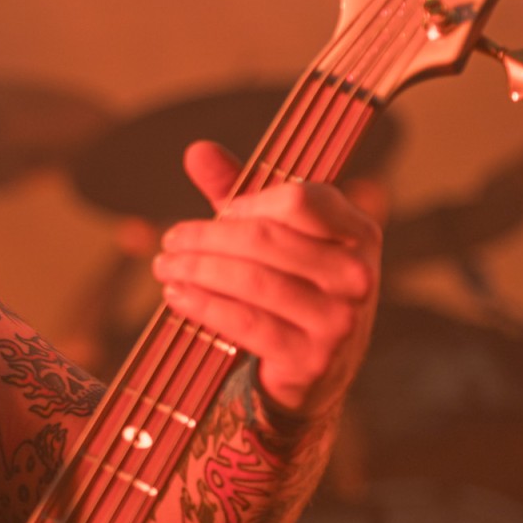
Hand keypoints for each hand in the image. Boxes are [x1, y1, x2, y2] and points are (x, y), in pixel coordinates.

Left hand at [149, 140, 380, 417]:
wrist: (313, 372)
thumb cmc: (289, 289)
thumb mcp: (272, 239)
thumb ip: (239, 195)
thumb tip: (197, 150)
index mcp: (358, 232)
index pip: (301, 199)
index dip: (250, 202)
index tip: (219, 211)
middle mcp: (359, 275)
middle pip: (265, 240)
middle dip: (205, 238)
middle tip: (169, 242)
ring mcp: (341, 320)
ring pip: (252, 281)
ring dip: (195, 270)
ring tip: (163, 267)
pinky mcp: (312, 359)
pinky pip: (245, 323)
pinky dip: (202, 305)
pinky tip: (176, 295)